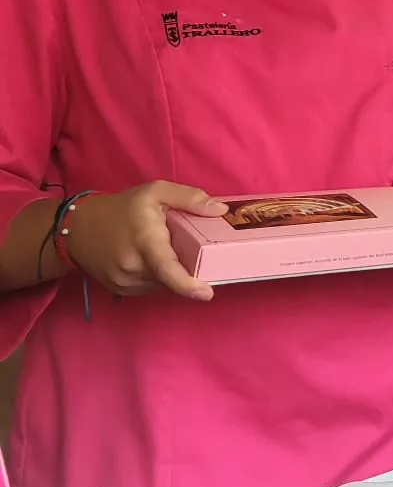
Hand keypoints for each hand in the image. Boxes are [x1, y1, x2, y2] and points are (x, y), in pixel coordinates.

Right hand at [63, 181, 227, 300]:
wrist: (77, 228)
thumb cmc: (122, 208)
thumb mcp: (155, 192)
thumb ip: (189, 198)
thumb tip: (220, 210)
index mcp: (144, 241)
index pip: (166, 268)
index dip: (186, 284)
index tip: (206, 294)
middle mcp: (133, 266)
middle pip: (173, 275)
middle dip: (188, 266)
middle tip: (186, 247)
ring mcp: (125, 282)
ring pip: (164, 283)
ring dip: (172, 270)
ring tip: (163, 248)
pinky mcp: (121, 290)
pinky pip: (151, 286)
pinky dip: (159, 276)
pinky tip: (152, 259)